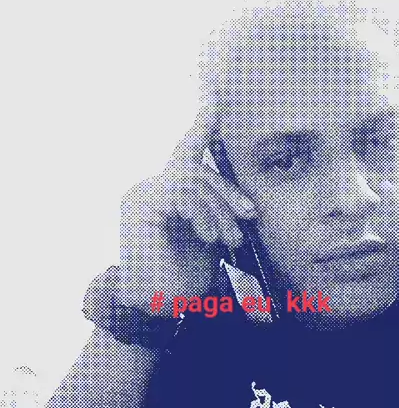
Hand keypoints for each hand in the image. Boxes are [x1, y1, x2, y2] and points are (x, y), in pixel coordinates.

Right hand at [119, 108, 256, 314]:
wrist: (157, 310)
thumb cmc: (184, 279)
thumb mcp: (210, 238)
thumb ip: (218, 212)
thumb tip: (247, 204)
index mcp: (167, 191)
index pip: (187, 149)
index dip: (202, 124)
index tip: (215, 98)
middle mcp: (149, 186)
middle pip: (195, 167)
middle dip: (227, 191)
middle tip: (248, 215)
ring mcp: (141, 193)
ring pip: (191, 179)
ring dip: (218, 208)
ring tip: (230, 238)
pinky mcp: (140, 204)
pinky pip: (182, 193)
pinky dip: (203, 213)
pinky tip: (211, 236)